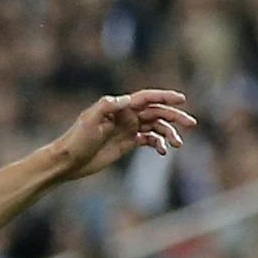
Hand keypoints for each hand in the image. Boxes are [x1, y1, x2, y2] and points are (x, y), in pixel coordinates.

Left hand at [49, 89, 197, 181]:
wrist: (67, 161)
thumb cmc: (76, 139)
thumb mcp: (89, 120)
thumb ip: (107, 107)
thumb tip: (127, 99)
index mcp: (119, 107)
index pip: (147, 98)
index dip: (165, 97)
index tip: (182, 99)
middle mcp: (126, 116)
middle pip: (156, 112)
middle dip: (174, 116)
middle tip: (190, 124)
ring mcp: (127, 129)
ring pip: (155, 127)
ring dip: (169, 133)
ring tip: (177, 144)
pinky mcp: (126, 143)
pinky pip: (148, 140)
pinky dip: (158, 143)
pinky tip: (163, 151)